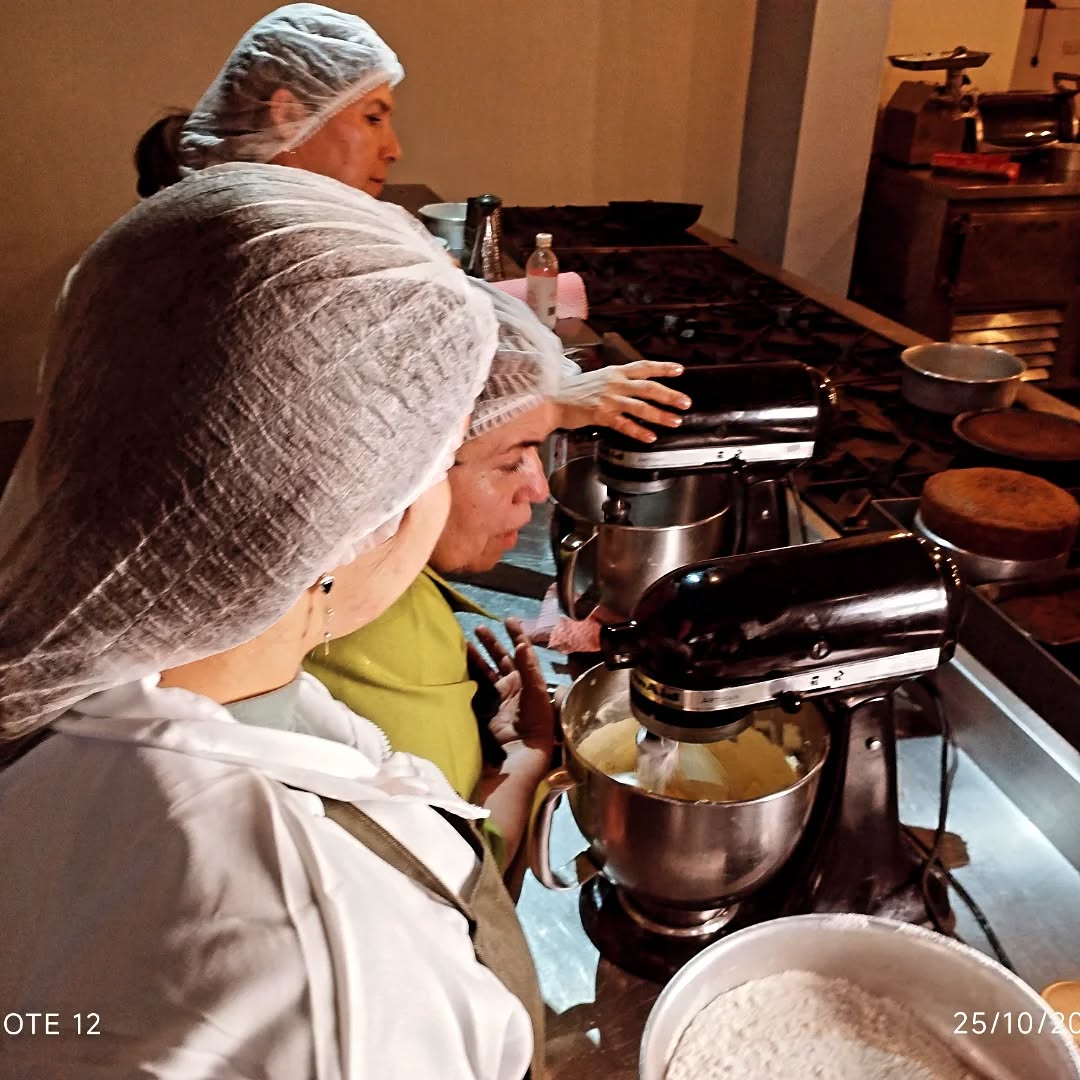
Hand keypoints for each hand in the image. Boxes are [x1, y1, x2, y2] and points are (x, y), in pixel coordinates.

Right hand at [468, 617, 554, 772]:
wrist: (519, 753)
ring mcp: (496, 696)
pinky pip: (474, 685)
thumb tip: (522, 644)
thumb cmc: (535, 723)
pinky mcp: (483, 706)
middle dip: (491, 642)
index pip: (522, 652)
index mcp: (528, 680)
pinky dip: (467, 673)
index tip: (508, 620)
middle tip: (479, 628)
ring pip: (485, 670)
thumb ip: (529, 668)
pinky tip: (458, 664)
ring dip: (476, 656)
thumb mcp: (537, 693)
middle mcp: (513, 686)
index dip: (516, 635)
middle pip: (501, 658)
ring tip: (464, 642)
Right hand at [555, 360, 690, 441]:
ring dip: (660, 415)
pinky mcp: (601, 415)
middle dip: (670, 395)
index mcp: (615, 372)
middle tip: (685, 403)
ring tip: (674, 421)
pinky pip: (624, 424)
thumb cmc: (575, 391)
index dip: (663, 368)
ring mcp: (608, 399)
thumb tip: (638, 386)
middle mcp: (615, 383)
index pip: (644, 367)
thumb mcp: (600, 378)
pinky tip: (650, 437)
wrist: (553, 399)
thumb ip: (619, 381)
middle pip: (648, 387)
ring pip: (641, 407)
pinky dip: (639, 431)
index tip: (679, 370)